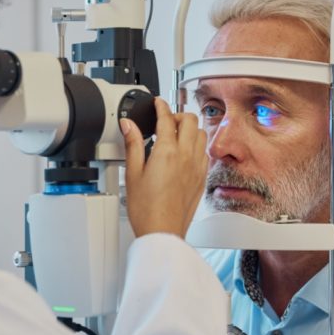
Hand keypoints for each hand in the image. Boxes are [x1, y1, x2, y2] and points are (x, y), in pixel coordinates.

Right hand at [120, 98, 207, 237]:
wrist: (162, 231)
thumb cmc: (146, 209)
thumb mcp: (132, 173)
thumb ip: (132, 144)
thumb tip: (128, 125)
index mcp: (167, 152)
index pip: (167, 118)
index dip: (161, 106)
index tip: (157, 103)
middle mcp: (186, 156)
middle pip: (190, 120)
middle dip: (178, 114)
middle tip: (166, 119)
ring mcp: (197, 167)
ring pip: (202, 134)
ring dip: (190, 128)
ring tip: (176, 134)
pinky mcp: (202, 178)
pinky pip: (205, 152)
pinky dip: (196, 145)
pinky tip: (185, 152)